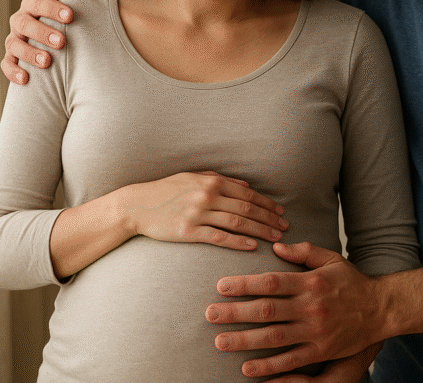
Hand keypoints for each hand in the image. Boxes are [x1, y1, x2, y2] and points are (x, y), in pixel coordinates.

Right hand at [3, 0, 89, 83]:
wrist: (57, 39)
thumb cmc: (66, 18)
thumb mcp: (70, 3)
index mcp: (33, 4)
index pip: (38, 2)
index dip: (52, 8)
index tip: (70, 16)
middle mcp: (20, 20)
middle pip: (24, 24)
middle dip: (42, 32)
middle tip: (62, 42)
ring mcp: (14, 40)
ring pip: (14, 45)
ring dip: (29, 53)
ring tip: (47, 62)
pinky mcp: (11, 58)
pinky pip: (6, 64)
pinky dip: (13, 71)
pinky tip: (26, 79)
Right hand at [128, 172, 288, 250]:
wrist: (137, 205)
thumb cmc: (166, 190)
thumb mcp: (193, 177)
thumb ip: (220, 179)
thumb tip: (245, 184)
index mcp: (211, 181)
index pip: (247, 193)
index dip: (267, 204)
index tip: (280, 213)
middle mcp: (208, 195)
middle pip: (247, 208)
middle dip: (269, 219)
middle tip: (285, 228)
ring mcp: (198, 213)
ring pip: (238, 223)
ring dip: (260, 231)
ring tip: (275, 238)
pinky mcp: (189, 231)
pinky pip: (219, 237)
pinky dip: (238, 242)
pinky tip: (252, 246)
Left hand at [206, 242, 383, 378]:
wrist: (380, 309)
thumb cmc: (351, 282)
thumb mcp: (331, 259)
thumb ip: (303, 252)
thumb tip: (276, 245)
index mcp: (310, 282)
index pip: (271, 282)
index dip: (244, 284)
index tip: (221, 286)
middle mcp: (310, 307)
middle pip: (266, 310)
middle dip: (235, 313)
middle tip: (209, 314)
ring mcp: (315, 331)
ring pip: (274, 337)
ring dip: (244, 341)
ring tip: (220, 341)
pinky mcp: (320, 351)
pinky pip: (290, 360)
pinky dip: (268, 366)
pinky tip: (247, 368)